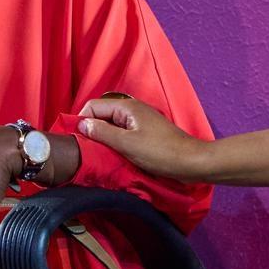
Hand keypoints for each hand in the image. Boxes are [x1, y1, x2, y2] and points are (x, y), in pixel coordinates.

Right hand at [77, 96, 206, 180]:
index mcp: (127, 107)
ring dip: (103, 138)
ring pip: (111, 125)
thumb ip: (102, 133)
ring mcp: (139, 121)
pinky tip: (114, 155)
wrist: (190, 162)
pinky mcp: (145, 133)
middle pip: (102, 114)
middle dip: (92, 129)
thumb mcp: (127, 144)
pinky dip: (115, 142)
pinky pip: (122, 133)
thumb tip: (82, 124)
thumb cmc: (160, 152)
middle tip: (86, 150)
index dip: (82, 121)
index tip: (77, 140)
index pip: (93, 106)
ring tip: (98, 154)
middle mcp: (132, 109)